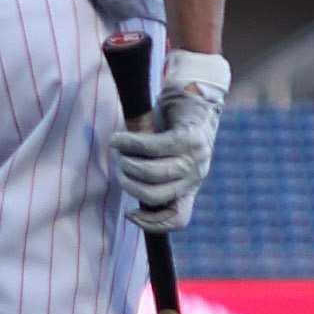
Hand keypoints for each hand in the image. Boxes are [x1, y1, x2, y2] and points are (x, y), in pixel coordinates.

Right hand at [115, 48, 228, 232]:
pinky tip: (118, 138)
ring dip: (125, 162)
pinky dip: (127, 143)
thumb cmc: (174, 124)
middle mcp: (197, 174)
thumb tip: (128, 180)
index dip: (151, 224)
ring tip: (116, 150)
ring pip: (150, 173)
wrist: (197, 89)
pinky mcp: (187, 137)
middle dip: (127, 183)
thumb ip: (154, 170)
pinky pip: (149, 147)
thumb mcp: (168, 155)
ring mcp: (195, 157)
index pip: (179, 219)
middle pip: (153, 196)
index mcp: (191, 183)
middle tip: (118, 165)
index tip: (130, 213)